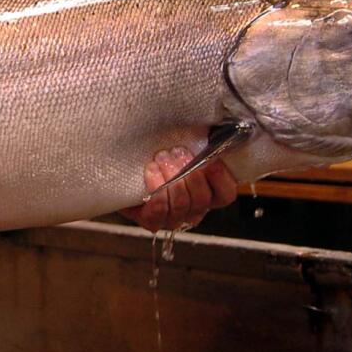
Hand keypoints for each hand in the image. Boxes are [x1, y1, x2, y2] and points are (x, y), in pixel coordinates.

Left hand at [120, 147, 238, 231]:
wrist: (126, 172)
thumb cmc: (159, 158)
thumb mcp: (182, 148)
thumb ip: (199, 144)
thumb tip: (210, 128)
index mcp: (208, 194)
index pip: (225, 195)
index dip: (220, 177)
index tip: (209, 157)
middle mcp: (194, 211)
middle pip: (202, 198)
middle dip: (189, 171)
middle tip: (176, 152)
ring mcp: (174, 219)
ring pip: (181, 203)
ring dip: (171, 177)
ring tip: (161, 157)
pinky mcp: (153, 222)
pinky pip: (160, 209)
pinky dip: (156, 188)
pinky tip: (151, 170)